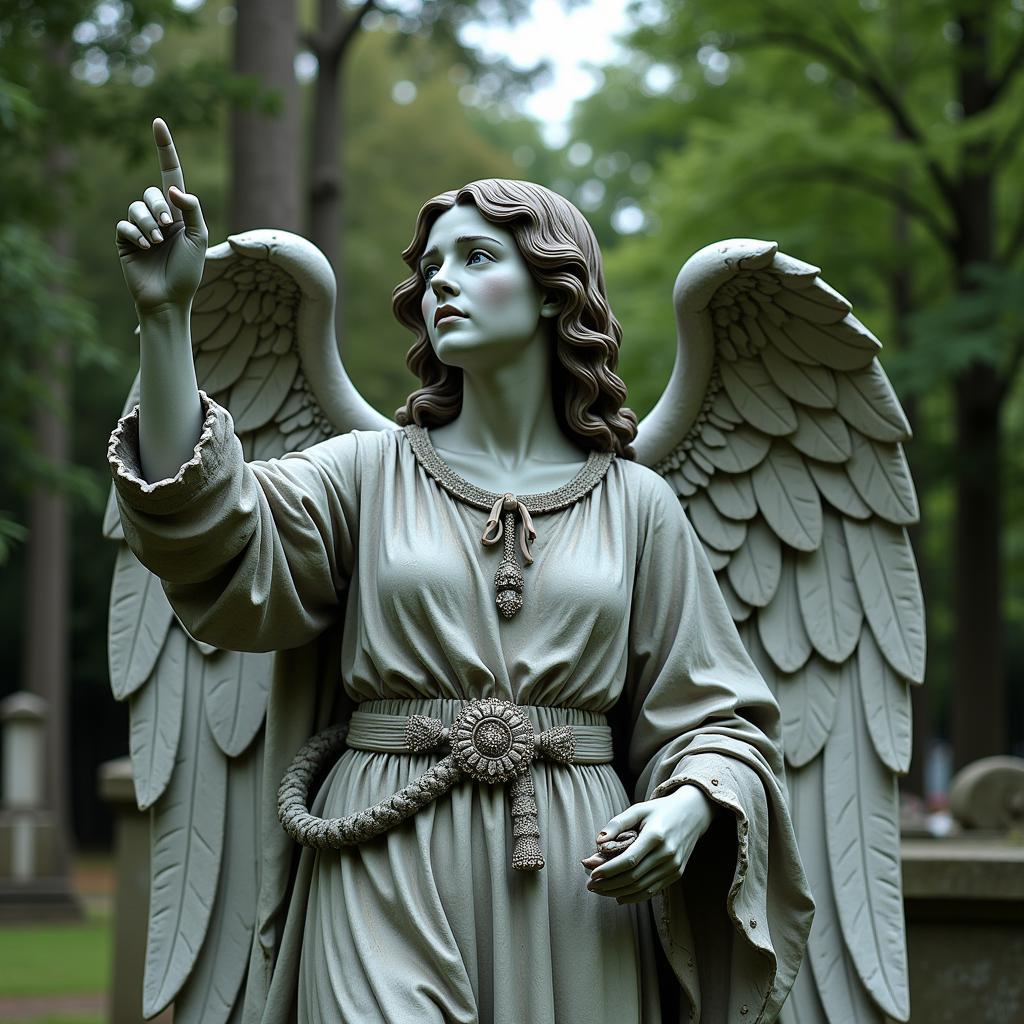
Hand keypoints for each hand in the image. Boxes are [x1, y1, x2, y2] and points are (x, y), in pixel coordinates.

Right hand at [115, 117, 207, 314]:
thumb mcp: (199, 238)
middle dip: (160, 208)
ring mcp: (140, 227)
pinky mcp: (124, 239)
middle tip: (168, 228)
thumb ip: (193, 209)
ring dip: (148, 223)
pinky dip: (134, 234)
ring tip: (156, 243)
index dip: (165, 149)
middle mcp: (158, 216)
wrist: (169, 299)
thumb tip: (173, 188)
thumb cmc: (188, 272)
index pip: (170, 174)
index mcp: (178, 213)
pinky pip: (124, 224)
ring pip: (136, 207)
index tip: (158, 122)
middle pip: (152, 192)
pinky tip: (143, 248)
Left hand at [583, 785, 715, 903]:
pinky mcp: (676, 874)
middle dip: (609, 884)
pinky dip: (635, 896)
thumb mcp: (638, 810)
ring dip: (618, 892)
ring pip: (642, 887)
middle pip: (633, 877)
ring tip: (600, 891)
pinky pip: (653, 890)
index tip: (592, 874)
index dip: (609, 870)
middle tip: (590, 885)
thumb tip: (598, 840)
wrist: (693, 814)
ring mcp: (673, 866)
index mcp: (656, 836)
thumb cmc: (660, 810)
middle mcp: (667, 854)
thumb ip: (618, 823)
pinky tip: (619, 896)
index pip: (629, 860)